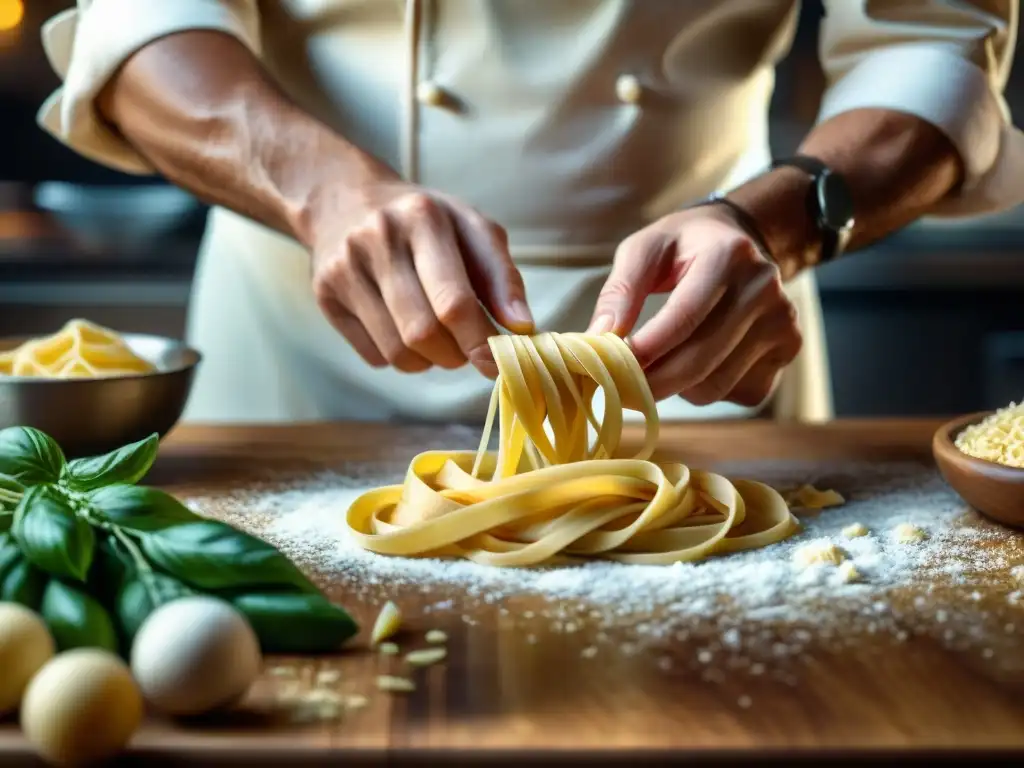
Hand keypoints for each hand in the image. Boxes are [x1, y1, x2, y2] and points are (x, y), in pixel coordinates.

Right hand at [308, 168, 533, 376]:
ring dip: (430, 361)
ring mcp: (344, 268)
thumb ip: (501, 276)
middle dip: (455, 354)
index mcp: (423, 217)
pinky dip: (400, 357)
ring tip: (439, 341)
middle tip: (467, 349)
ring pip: (397, 351)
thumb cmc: (423, 219)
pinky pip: (374, 355)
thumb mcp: (470, 228)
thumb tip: (522, 327)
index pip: (454, 301)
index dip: (479, 342)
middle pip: (422, 333)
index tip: (497, 362)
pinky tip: (405, 332)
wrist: (344, 198)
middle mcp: (378, 239)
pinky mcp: (325, 295)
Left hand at [588, 204, 801, 405]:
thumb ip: (620, 291)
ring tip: (661, 366)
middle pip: (700, 359)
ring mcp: (783, 321)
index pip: (684, 317)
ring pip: (716, 385)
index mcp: (728, 255)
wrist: (746, 240)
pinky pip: (737, 392)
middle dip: (653, 381)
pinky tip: (699, 363)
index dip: (646, 350)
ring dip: (678, 388)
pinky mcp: (789, 349)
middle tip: (621, 387)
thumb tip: (599, 338)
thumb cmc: (686, 246)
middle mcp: (764, 289)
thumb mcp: (646, 249)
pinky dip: (708, 389)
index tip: (612, 369)